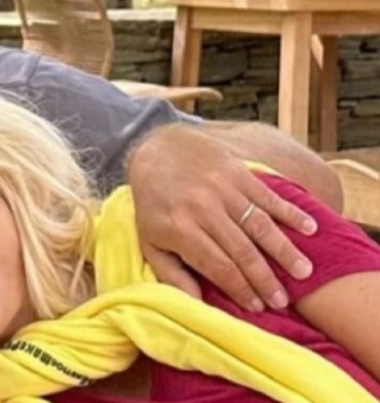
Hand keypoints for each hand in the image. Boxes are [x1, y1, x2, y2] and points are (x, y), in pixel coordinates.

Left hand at [129, 124, 315, 311]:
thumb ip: (171, 273)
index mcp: (180, 228)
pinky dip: (291, 213)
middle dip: (265, 279)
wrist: (159, 152)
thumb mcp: (150, 241)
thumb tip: (195, 304)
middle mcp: (203, 208)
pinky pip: (269, 196)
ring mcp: (223, 188)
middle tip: (283, 300)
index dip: (240, 288)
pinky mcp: (238, 172)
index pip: (218, 266)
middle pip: (242, 250)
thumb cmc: (155, 206)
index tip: (257, 307)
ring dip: (284, 250)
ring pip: (260, 225)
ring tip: (304, 272)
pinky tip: (310, 229)